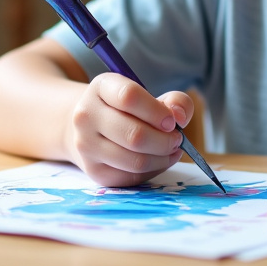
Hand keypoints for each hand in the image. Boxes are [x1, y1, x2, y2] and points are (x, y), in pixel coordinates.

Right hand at [64, 72, 194, 186]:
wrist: (92, 128)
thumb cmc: (129, 110)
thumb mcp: (150, 95)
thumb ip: (175, 100)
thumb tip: (180, 117)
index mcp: (100, 88)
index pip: (129, 97)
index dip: (157, 111)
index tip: (172, 121)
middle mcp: (86, 116)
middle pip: (134, 135)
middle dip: (165, 141)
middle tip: (176, 139)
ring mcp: (86, 145)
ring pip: (135, 161)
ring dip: (162, 158)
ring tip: (171, 150)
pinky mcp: (94, 171)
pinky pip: (133, 177)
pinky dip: (153, 170)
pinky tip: (158, 159)